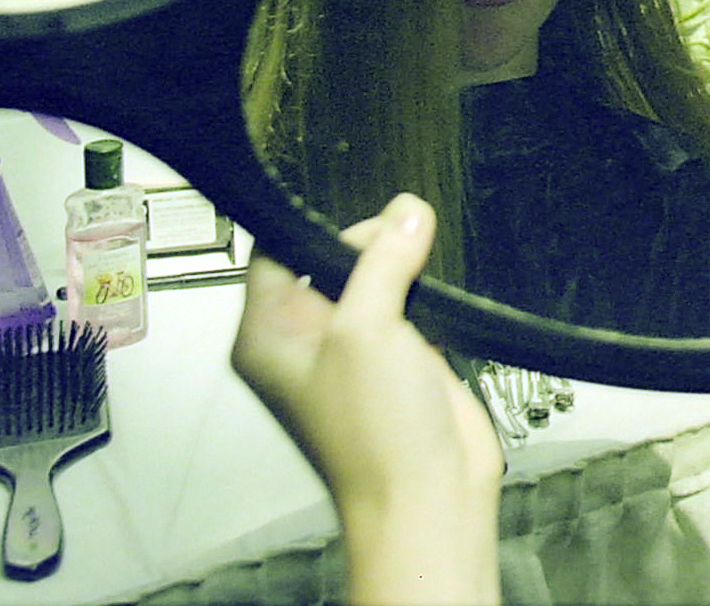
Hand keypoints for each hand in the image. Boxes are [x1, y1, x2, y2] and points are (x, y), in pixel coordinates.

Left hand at [233, 195, 502, 605]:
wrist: (428, 497)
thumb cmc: (375, 434)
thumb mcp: (366, 329)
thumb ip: (383, 261)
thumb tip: (407, 212)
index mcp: (269, 335)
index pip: (278, 252)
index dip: (318, 226)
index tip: (365, 216)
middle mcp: (305, 340)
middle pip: (332, 260)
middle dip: (371, 245)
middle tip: (404, 243)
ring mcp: (353, 351)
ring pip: (374, 281)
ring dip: (403, 269)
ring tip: (423, 265)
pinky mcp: (398, 360)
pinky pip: (407, 305)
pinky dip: (427, 293)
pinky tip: (441, 293)